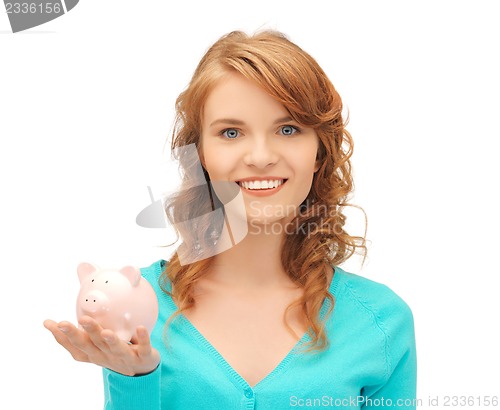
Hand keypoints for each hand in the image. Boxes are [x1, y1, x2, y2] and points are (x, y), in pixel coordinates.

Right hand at [43, 316, 159, 375]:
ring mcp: (125, 357)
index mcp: (94, 353)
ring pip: (116, 348)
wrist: (142, 369)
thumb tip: (62, 315)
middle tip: (69, 322)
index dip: (62, 336)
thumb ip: (85, 332)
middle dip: (80, 335)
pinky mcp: (143, 356)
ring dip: (110, 340)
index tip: (51, 323)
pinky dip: (143, 338)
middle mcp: (106, 356)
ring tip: (106, 332)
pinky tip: (141, 327)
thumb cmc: (114, 352)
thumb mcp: (97, 345)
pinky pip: (144, 347)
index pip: (75, 346)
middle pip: (92, 346)